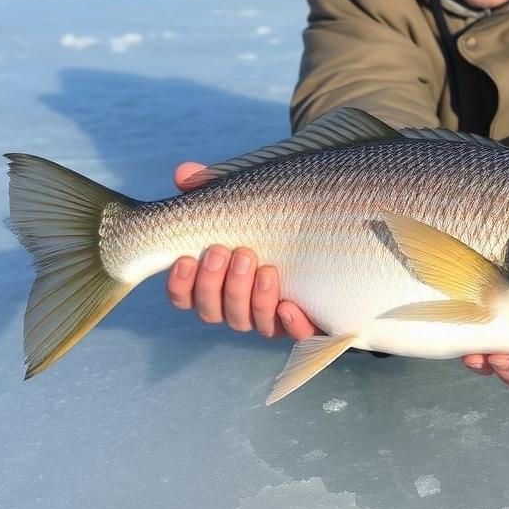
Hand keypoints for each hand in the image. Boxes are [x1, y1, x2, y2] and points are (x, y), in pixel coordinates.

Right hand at [166, 162, 319, 340]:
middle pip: (214, 311)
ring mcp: (270, 315)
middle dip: (217, 284)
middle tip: (229, 252)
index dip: (180, 284)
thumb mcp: (245, 196)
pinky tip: (289, 304)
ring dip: (252, 298)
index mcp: (215, 280)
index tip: (184, 259)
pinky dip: (290, 323)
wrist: (328, 222)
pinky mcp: (306, 320)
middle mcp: (237, 303)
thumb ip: (213, 186)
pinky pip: (296, 335)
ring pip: (249, 321)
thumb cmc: (272, 212)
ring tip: (263, 267)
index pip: (185, 295)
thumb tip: (183, 173)